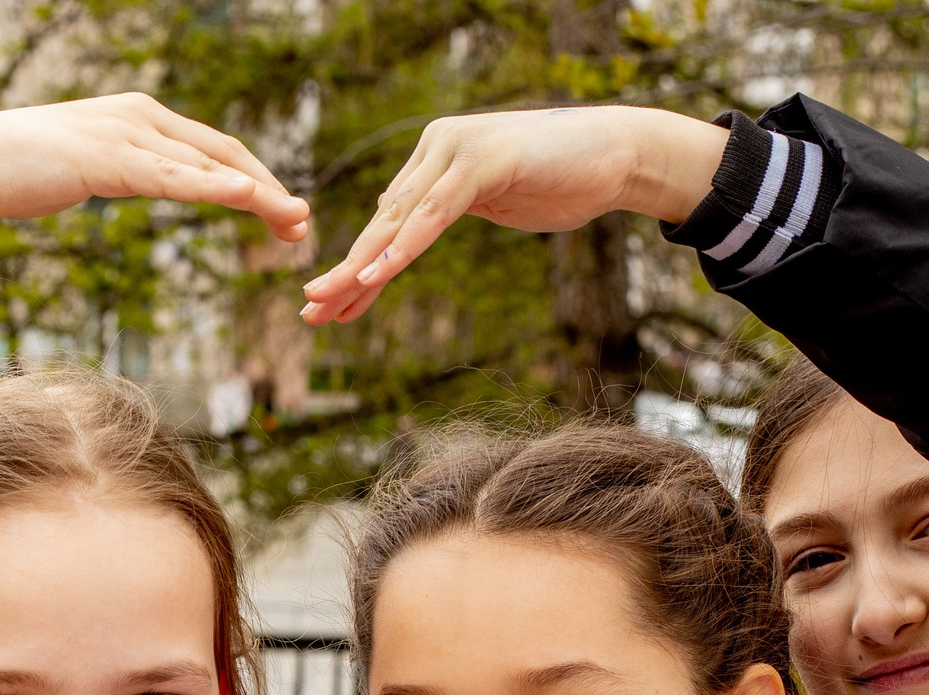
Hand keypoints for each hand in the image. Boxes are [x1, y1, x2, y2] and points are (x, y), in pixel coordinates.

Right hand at [0, 94, 309, 241]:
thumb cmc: (19, 167)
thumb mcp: (86, 165)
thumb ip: (122, 168)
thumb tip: (144, 180)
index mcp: (140, 119)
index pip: (212, 149)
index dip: (255, 179)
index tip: (285, 213)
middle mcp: (140, 117)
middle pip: (222, 154)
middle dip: (269, 189)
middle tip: (303, 224)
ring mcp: (122, 134)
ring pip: (205, 165)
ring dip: (256, 193)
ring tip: (293, 220)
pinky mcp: (102, 157)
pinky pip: (168, 175)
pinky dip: (210, 187)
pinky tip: (243, 198)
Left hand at [300, 105, 726, 324]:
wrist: (619, 154)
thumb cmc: (561, 179)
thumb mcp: (492, 200)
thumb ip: (446, 208)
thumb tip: (405, 228)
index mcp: (432, 160)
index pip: (386, 225)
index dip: (356, 269)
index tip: (327, 308)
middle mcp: (435, 149)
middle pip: (382, 223)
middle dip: (345, 272)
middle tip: (309, 310)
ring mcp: (456, 150)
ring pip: (400, 219)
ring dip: (363, 264)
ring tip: (328, 298)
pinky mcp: (482, 159)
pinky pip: (435, 211)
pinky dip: (405, 243)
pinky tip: (377, 272)